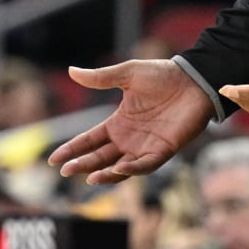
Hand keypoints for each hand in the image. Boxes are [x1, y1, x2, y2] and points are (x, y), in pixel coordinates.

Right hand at [48, 58, 213, 184]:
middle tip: (65, 171)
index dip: (72, 149)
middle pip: (100, 157)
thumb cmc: (162, 75)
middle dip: (82, 165)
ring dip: (105, 174)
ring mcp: (145, 146)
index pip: (89, 140)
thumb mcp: (126, 75)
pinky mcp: (164, 150)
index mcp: (118, 122)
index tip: (54, 159)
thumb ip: (100, 78)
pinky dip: (132, 170)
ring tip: (89, 178)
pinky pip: (145, 165)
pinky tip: (118, 169)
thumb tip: (70, 71)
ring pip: (120, 167)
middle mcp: (129, 138)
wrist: (194, 80)